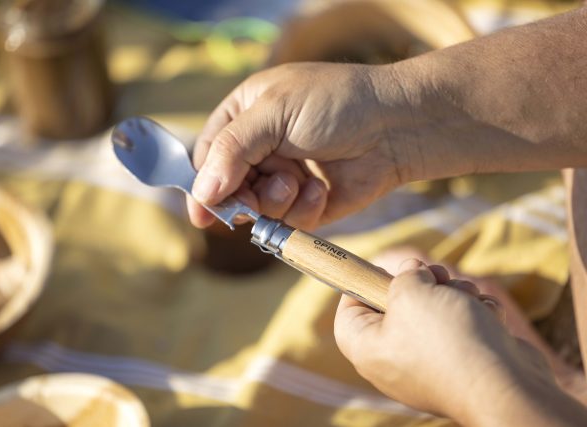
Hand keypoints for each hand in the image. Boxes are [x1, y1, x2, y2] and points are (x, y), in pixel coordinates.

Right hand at [187, 62, 407, 229]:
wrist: (398, 124)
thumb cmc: (337, 102)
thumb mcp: (275, 112)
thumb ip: (233, 150)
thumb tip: (202, 193)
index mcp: (245, 116)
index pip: (208, 155)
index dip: (203, 185)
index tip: (203, 213)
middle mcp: (262, 148)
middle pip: (229, 189)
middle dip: (245, 195)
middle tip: (261, 193)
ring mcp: (285, 176)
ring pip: (259, 209)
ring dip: (276, 200)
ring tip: (299, 180)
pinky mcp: (309, 203)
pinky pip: (290, 221)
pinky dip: (304, 209)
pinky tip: (322, 188)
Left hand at [334, 259, 586, 425]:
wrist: (506, 387)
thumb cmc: (448, 340)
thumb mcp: (412, 292)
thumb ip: (404, 275)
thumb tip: (412, 272)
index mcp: (368, 350)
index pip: (348, 315)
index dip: (360, 287)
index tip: (380, 270)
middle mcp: (395, 361)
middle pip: (398, 307)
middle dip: (422, 283)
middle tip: (434, 273)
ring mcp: (431, 365)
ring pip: (436, 311)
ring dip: (455, 293)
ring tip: (467, 295)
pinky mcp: (465, 364)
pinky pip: (464, 327)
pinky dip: (477, 315)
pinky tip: (486, 316)